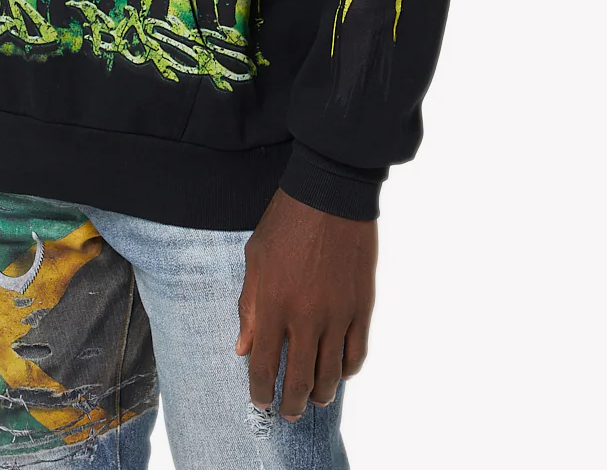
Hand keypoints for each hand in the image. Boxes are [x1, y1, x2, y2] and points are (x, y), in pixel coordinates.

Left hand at [236, 188, 376, 420]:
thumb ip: (249, 307)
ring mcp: (337, 315)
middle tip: (287, 413)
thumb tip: (245, 348)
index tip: (259, 401)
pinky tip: (341, 373)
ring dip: (322, 394)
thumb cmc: (286, 221)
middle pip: (299, 380)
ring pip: (331, 373)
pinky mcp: (361, 307)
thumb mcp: (256, 259)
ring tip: (315, 400)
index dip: (260, 391)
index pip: (265, 366)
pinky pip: (357, 353)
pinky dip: (348, 370)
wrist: (330, 193)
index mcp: (273, 305)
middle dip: (291, 404)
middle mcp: (305, 317)